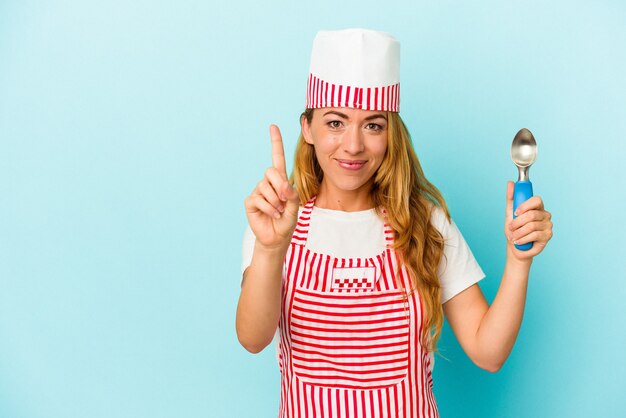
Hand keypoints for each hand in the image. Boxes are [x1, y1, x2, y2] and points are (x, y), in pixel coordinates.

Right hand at [244, 125, 299, 249]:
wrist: (277, 237)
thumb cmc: (287, 220)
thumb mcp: (294, 206)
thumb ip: (291, 194)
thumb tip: (283, 186)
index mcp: (280, 180)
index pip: (277, 157)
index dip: (275, 142)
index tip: (272, 126)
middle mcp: (267, 182)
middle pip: (272, 171)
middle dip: (281, 186)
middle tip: (285, 201)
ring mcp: (258, 191)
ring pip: (267, 188)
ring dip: (276, 202)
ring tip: (278, 212)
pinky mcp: (250, 201)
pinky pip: (260, 199)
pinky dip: (269, 208)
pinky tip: (271, 215)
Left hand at [504, 181, 552, 259]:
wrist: (516, 247)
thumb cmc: (514, 229)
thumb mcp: (510, 213)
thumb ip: (511, 198)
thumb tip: (510, 182)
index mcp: (537, 207)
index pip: (537, 200)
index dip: (525, 206)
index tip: (515, 213)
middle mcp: (545, 215)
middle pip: (531, 215)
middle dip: (517, 222)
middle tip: (510, 228)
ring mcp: (548, 225)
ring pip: (531, 226)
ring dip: (518, 233)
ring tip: (513, 237)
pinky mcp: (548, 236)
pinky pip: (534, 235)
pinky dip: (523, 239)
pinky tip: (518, 242)